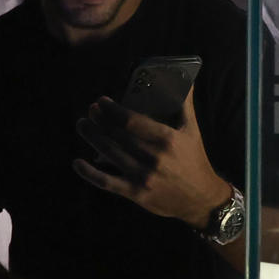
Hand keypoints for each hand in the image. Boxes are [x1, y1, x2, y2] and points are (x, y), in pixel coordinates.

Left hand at [73, 85, 230, 226]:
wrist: (201, 199)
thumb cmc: (195, 160)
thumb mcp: (193, 131)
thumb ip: (185, 104)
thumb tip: (185, 79)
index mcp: (167, 140)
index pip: (132, 121)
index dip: (112, 110)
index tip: (102, 101)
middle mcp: (154, 158)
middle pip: (117, 135)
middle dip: (100, 120)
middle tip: (90, 110)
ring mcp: (143, 176)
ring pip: (110, 154)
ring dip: (92, 137)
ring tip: (83, 125)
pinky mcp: (136, 194)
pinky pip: (107, 183)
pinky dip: (89, 173)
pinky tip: (77, 162)